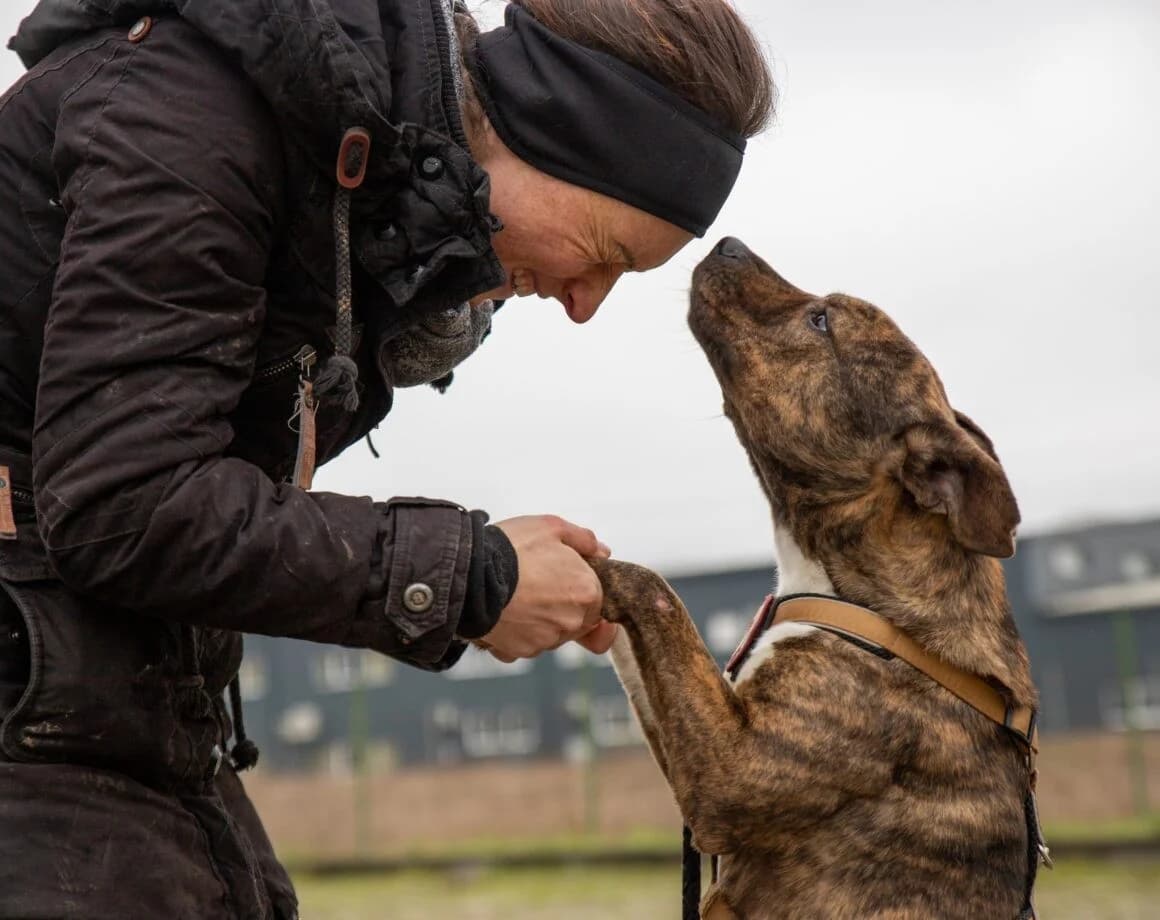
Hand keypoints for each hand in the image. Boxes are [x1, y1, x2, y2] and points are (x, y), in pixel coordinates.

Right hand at [480, 515, 611, 660]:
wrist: (469, 575)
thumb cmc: (511, 547)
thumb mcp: (551, 527)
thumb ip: (583, 539)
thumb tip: (601, 551)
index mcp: (586, 592)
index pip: (596, 598)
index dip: (578, 586)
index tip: (560, 576)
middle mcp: (571, 621)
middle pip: (576, 619)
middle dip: (561, 605)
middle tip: (536, 584)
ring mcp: (546, 640)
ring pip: (551, 633)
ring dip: (540, 620)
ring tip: (516, 595)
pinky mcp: (520, 651)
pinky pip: (524, 643)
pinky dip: (517, 632)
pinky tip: (503, 611)